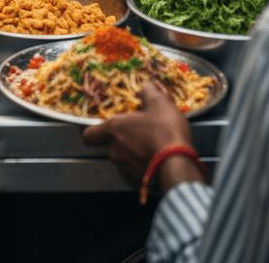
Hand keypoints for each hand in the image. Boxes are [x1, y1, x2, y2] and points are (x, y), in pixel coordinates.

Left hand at [82, 82, 197, 192]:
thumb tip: (146, 85)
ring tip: (151, 148)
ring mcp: (124, 169)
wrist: (179, 165)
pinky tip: (155, 162)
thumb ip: (149, 91)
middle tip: (138, 134)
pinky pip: (134, 175)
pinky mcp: (136, 184)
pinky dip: (142, 169)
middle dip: (121, 141)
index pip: (89, 134)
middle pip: (108, 146)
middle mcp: (114, 150)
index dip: (94, 131)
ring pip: (122, 161)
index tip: (105, 129)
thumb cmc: (166, 132)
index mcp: (114, 129)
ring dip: (132, 155)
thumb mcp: (160, 102)